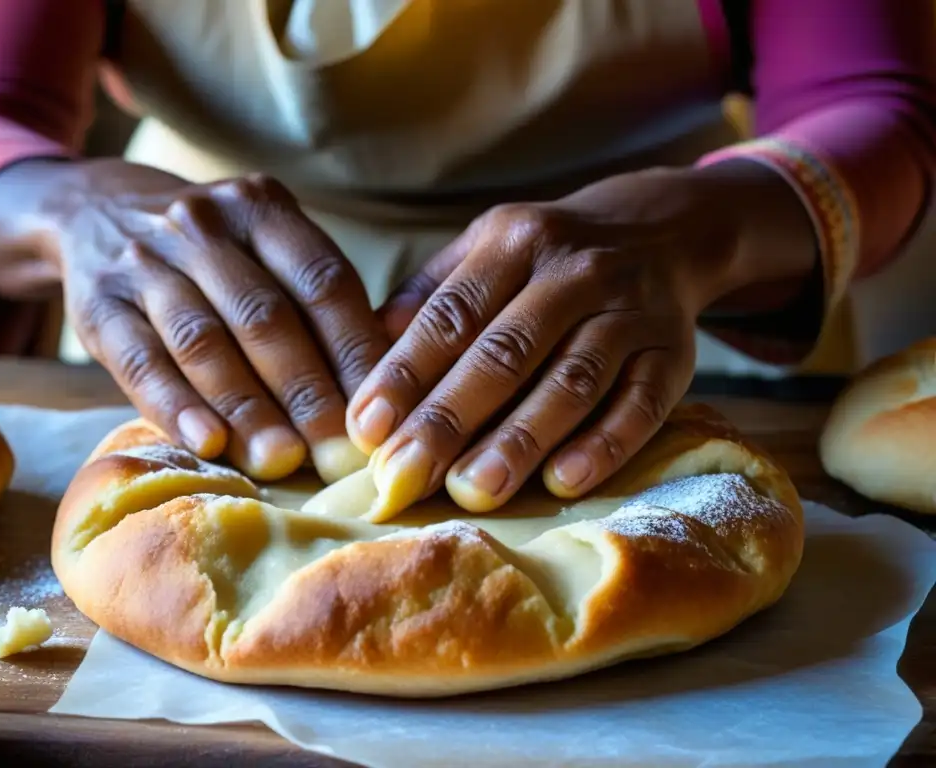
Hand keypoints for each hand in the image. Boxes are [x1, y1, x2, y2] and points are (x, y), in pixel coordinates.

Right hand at [48, 160, 388, 481]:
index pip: (323, 282)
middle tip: (337, 454)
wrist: (97, 213)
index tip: (379, 414)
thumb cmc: (215, 255)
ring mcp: (144, 261)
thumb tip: (384, 383)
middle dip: (308, 392)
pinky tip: (208, 444)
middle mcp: (202, 225)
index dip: (355, 351)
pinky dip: (177, 406)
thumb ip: (319, 303)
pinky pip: (141, 361)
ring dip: (248, 408)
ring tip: (282, 461)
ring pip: (205, 342)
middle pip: (266, 316)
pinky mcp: (98, 304)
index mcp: (262, 207)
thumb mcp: (267, 248)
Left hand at [347, 167, 738, 511]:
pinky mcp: (673, 355)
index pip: (451, 314)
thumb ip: (429, 297)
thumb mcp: (488, 248)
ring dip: (520, 440)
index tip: (367, 430)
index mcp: (514, 241)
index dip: (405, 374)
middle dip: (449, 419)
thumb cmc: (548, 258)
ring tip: (472, 490)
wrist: (662, 232)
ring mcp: (630, 312)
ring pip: (571, 382)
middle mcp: (574, 272)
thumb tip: (366, 355)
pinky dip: (604, 445)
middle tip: (404, 476)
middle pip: (505, 353)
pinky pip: (640, 405)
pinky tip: (563, 482)